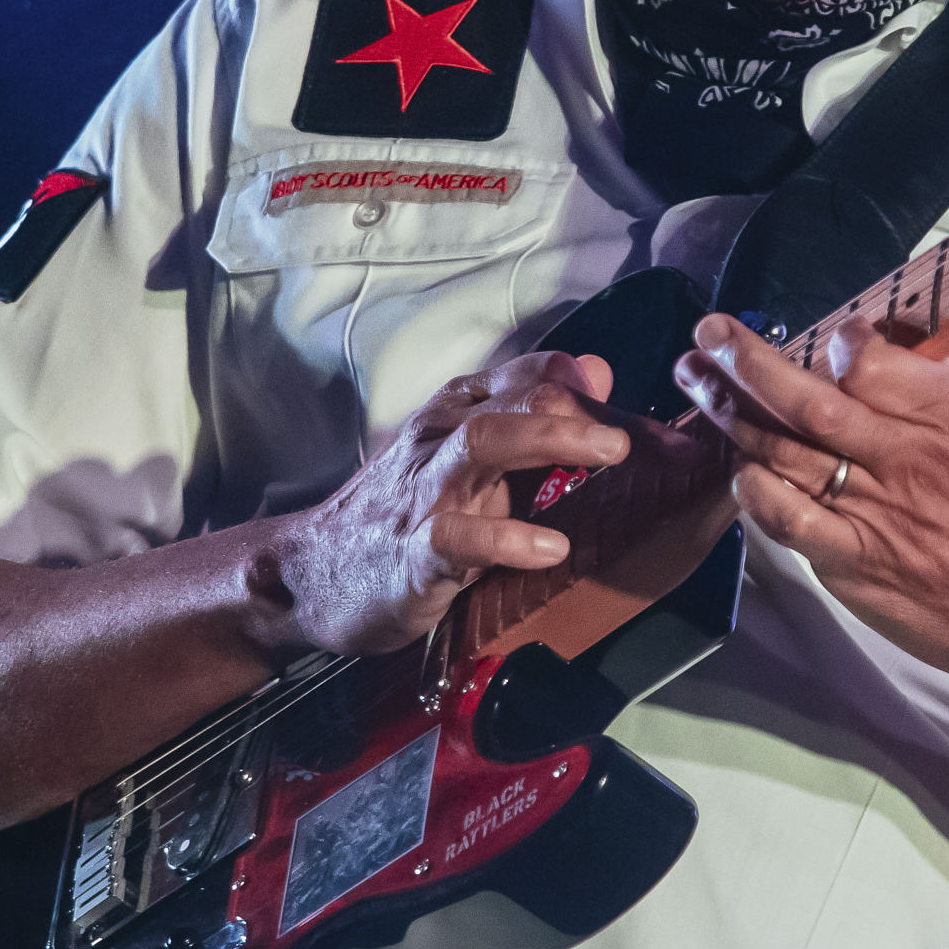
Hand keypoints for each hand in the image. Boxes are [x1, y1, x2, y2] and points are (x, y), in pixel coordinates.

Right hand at [271, 352, 627, 655]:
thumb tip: (598, 372)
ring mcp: (424, 494)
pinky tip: (549, 548)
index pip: (527, 377)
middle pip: (512, 400)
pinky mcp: (410, 554)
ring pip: (482, 442)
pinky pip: (456, 538)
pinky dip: (506, 538)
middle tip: (636, 435)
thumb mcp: (473, 462)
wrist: (311, 576)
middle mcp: (441, 441)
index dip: (582, 384)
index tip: (637, 410)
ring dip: (549, 439)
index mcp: (457, 415)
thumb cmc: (406, 515)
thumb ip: (535, 418)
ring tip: (609, 453)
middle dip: (577, 407)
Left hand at [673, 312, 948, 699]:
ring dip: (731, 411)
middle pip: (806, 397)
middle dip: (745, 357)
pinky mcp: (853, 563)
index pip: (865, 355)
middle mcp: (907, 459)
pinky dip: (754, 487)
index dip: (832, 336)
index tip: (818, 333)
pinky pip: (785, 518)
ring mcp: (874, 514)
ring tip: (696, 378)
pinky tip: (738, 465)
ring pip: (783, 450)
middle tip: (711, 330)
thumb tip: (901, 324)